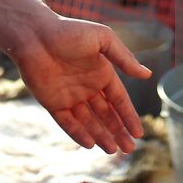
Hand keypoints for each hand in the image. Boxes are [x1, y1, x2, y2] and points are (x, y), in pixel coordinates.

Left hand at [12, 13, 150, 153]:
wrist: (35, 34)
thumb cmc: (69, 32)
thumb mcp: (103, 39)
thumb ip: (124, 58)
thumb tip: (147, 74)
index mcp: (101, 73)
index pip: (119, 100)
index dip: (129, 116)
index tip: (139, 133)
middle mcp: (88, 87)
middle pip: (106, 115)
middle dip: (118, 132)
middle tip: (129, 149)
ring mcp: (70, 96)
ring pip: (89, 122)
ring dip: (101, 136)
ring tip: (112, 150)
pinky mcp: (52, 103)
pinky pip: (68, 122)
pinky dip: (78, 133)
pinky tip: (90, 143)